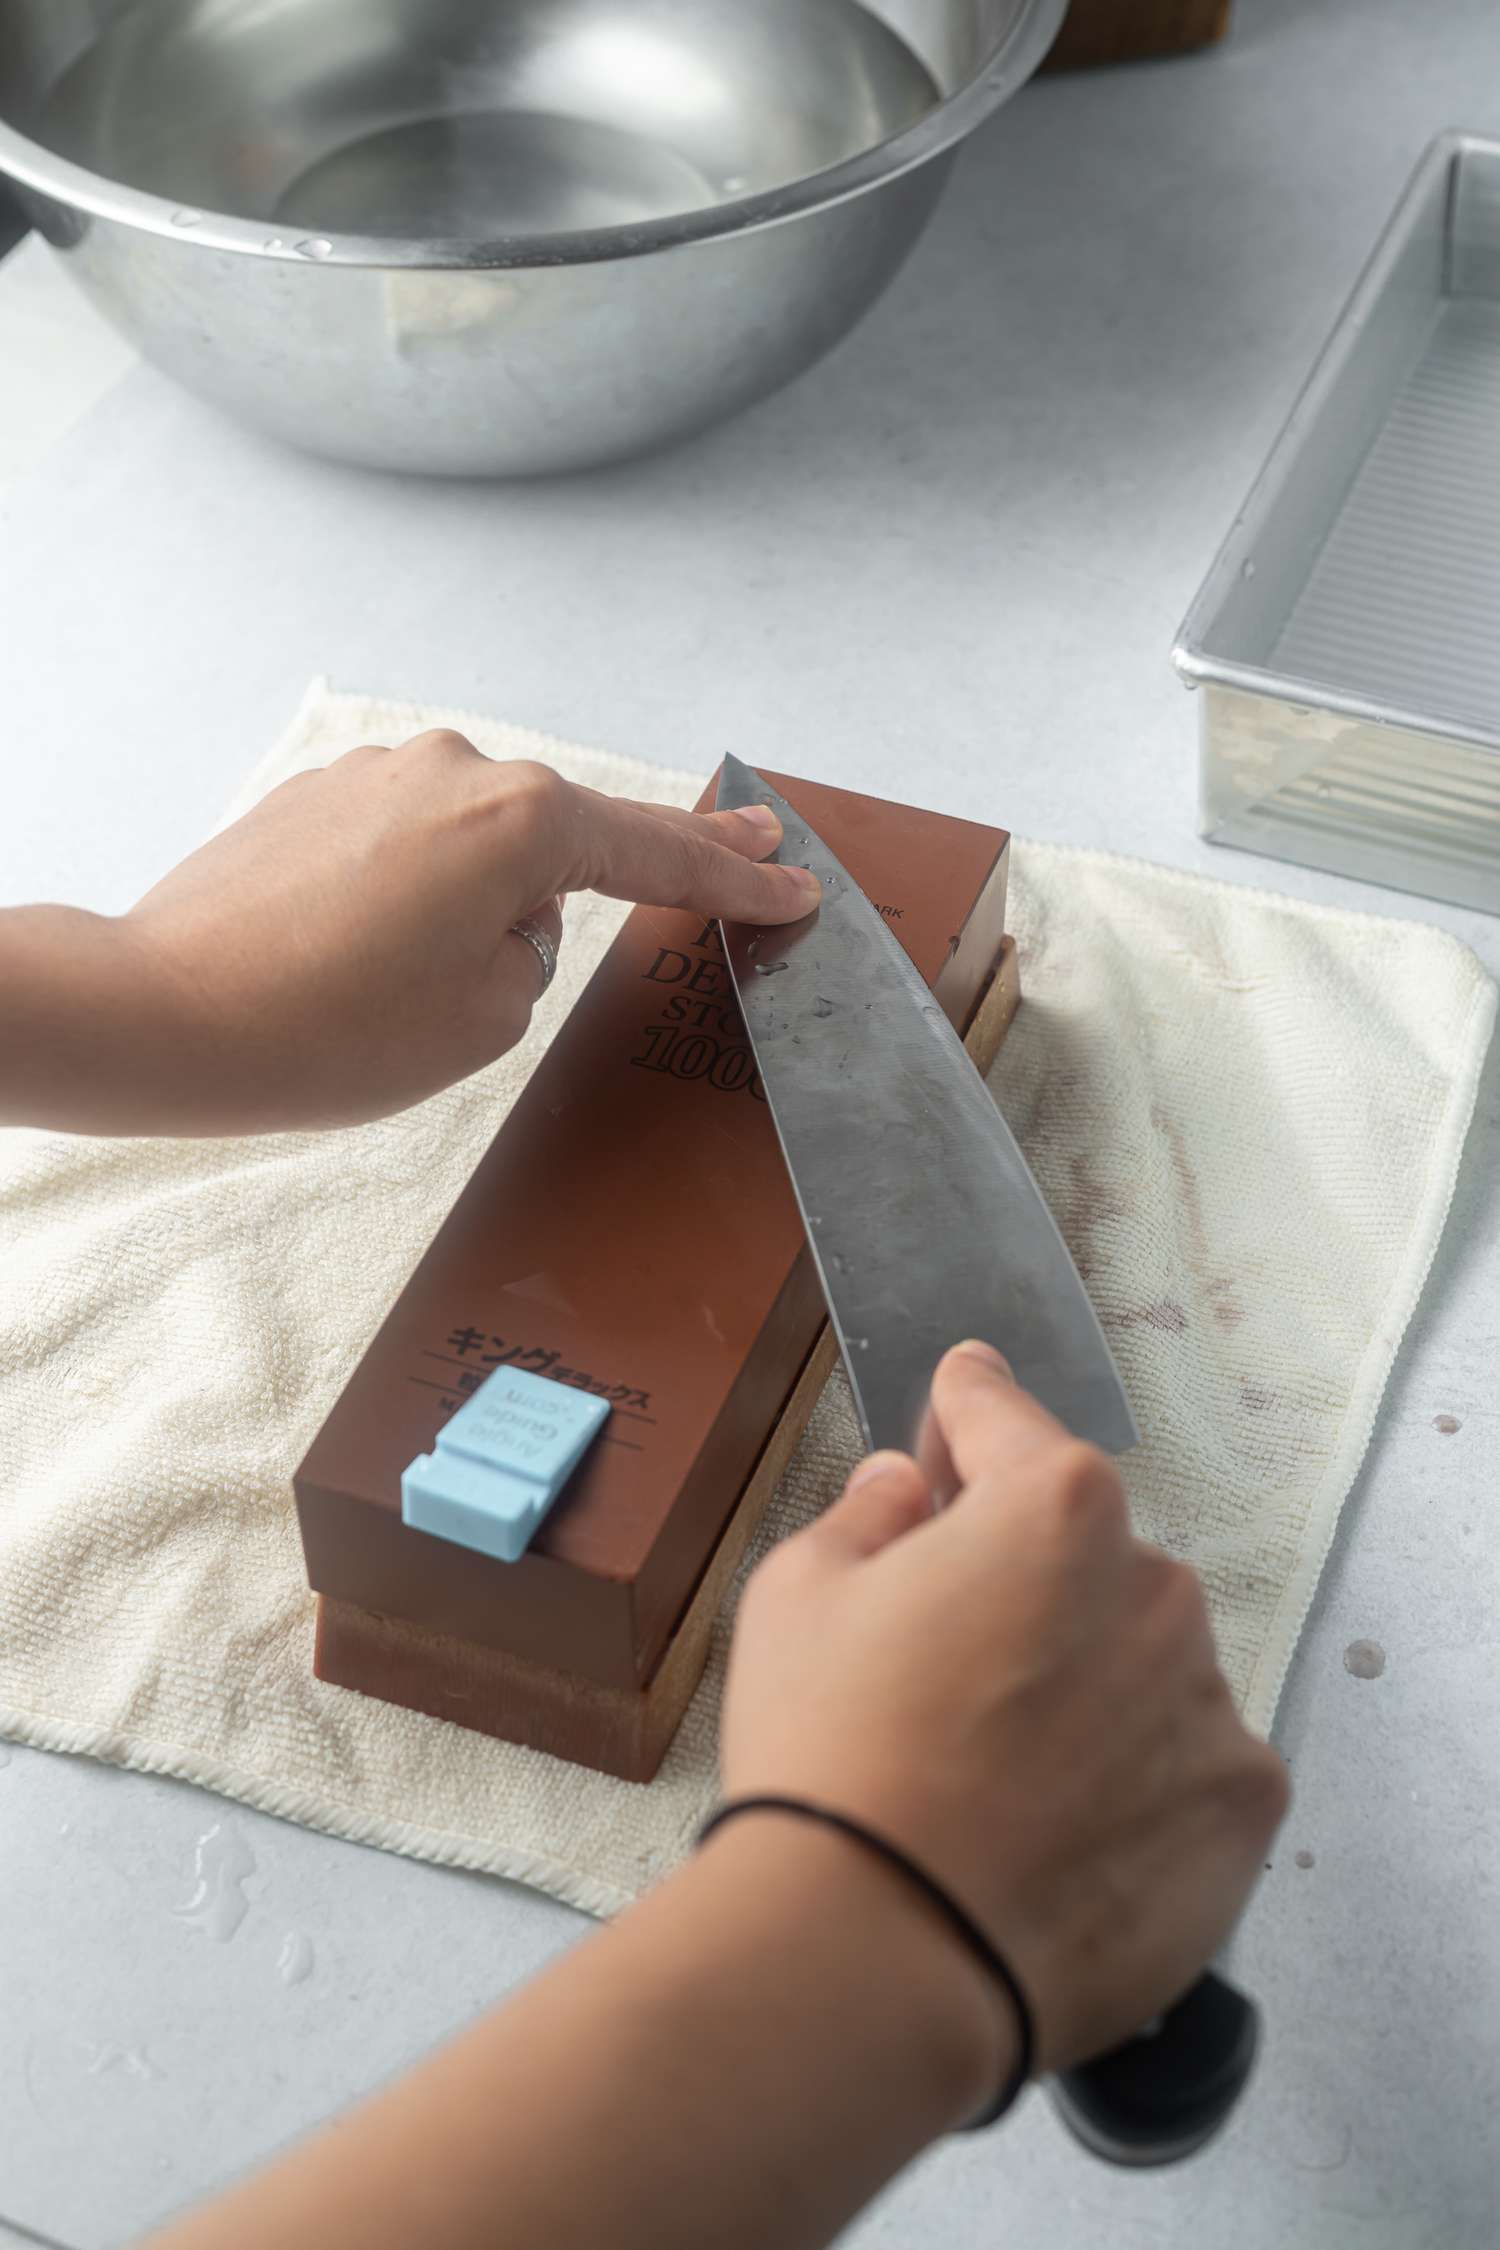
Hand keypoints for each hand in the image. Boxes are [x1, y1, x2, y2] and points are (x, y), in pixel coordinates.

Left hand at [2, 733, 819, 1136]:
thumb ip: (533, 953)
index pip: (658, 858)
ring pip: (477, 844)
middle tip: (753, 837)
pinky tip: (372, 955)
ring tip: (409, 993)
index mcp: (521, 823)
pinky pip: (407, 845)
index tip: (793, 883)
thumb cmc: (326, 1030)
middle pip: (575, 827)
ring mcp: (382, 774)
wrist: (167, 1014)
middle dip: (664, 844)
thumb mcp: (486, 1019)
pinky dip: (414, 894)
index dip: (735, 881)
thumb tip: (505, 918)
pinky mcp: (320, 796)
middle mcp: (456, 772)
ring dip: (483, 902)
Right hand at [723, 1342, 1287, 2075]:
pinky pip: (1186, 1758)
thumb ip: (867, 1515)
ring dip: (1088, 1676)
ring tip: (1002, 1768)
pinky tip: (1062, 1827)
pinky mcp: (1242, 1807)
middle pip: (1082, 1550)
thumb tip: (910, 1488)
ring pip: (1141, 1656)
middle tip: (945, 1653)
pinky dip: (1137, 1774)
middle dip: (1024, 1574)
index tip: (958, 1404)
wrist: (884, 1958)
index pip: (1006, 1416)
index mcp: (1052, 1504)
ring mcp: (1210, 1697)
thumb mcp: (796, 1596)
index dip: (966, 1410)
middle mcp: (1155, 1581)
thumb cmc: (827, 1752)